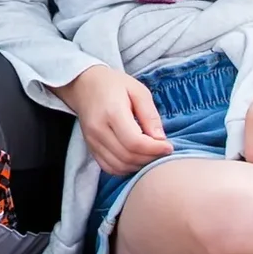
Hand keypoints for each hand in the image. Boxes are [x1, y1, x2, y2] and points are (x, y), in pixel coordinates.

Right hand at [57, 63, 173, 177]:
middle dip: (150, 158)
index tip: (168, 146)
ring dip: (139, 165)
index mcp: (112, 112)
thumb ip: (150, 115)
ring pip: (119, 166)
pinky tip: (135, 158)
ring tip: (150, 154)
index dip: (154, 149)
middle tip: (162, 150)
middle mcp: (99, 129)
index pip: (135, 142)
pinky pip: (109, 168)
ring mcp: (92, 141)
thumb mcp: (138, 91)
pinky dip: (126, 168)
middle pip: (128, 156)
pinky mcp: (90, 148)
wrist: (84, 85)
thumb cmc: (113, 85)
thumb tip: (161, 139)